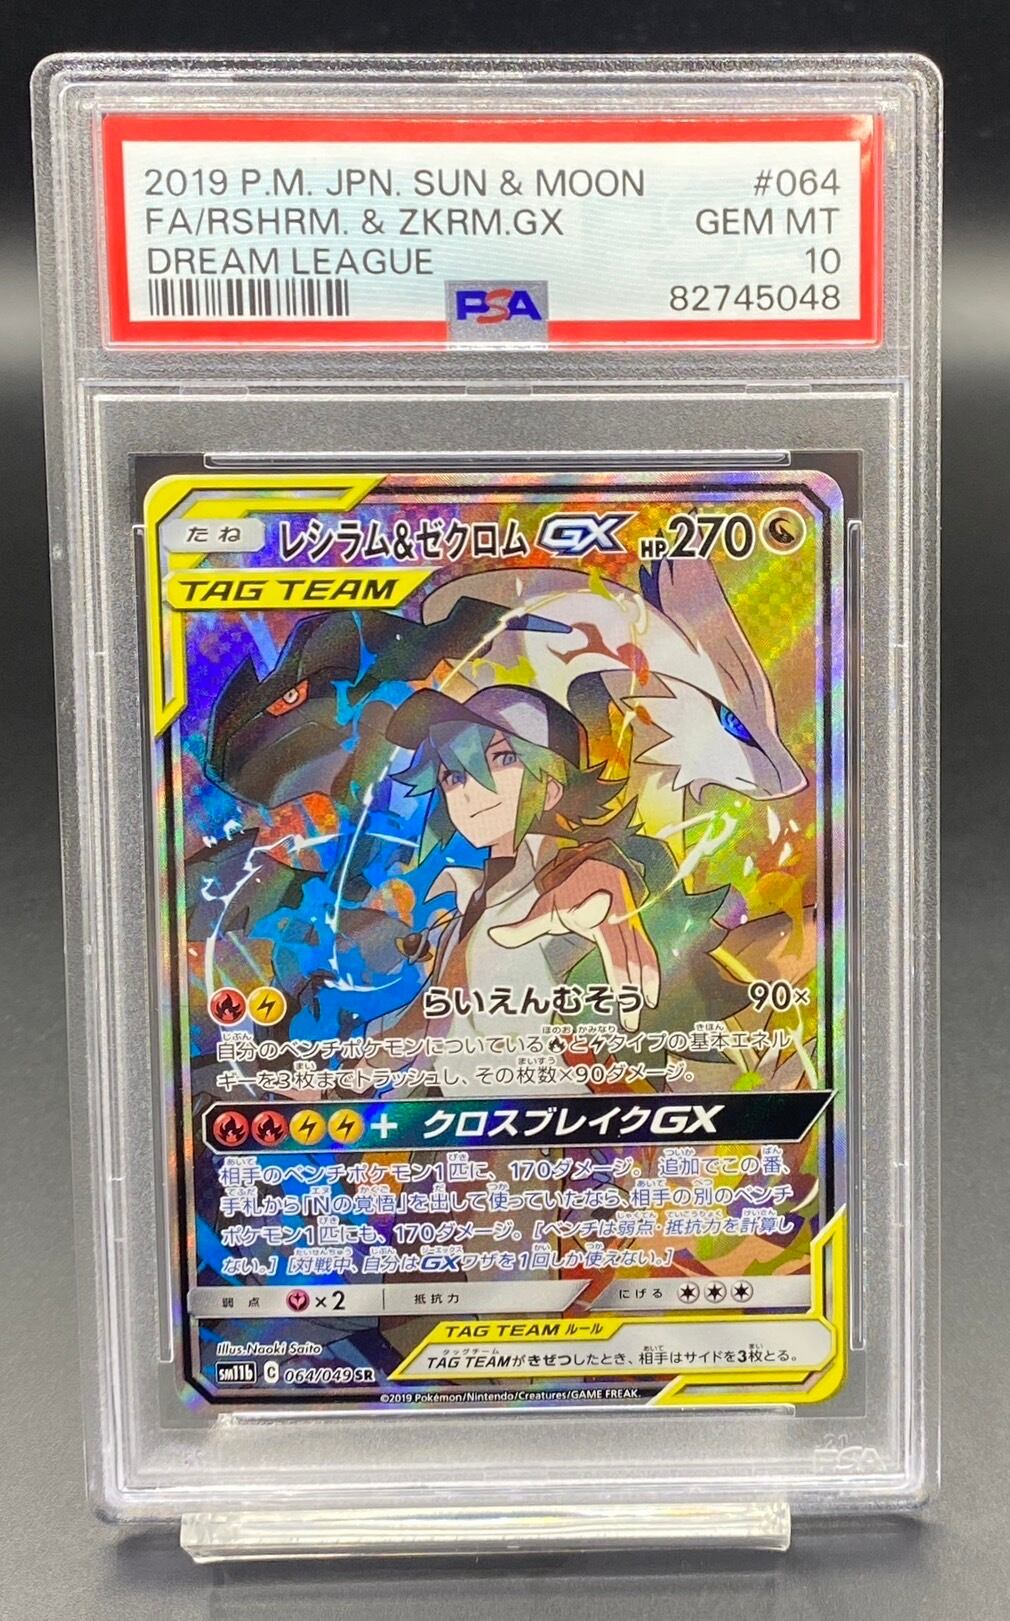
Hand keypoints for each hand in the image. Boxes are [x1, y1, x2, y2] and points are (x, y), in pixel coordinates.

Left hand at [488, 859, 659, 1031]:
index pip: (589, 915)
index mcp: (590, 907)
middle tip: (624, 1017)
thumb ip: (524, 927)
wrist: (600, 867)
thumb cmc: (570, 890)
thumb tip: (495, 936)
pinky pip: (647, 953)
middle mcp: (614, 916)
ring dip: (643, 986)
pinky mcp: (638, 929)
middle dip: (626, 985)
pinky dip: (651, 976)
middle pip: (623, 954)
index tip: (598, 911)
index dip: (592, 912)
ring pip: (641, 956)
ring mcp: (630, 923)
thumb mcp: (546, 905)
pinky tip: (651, 999)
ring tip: (636, 1016)